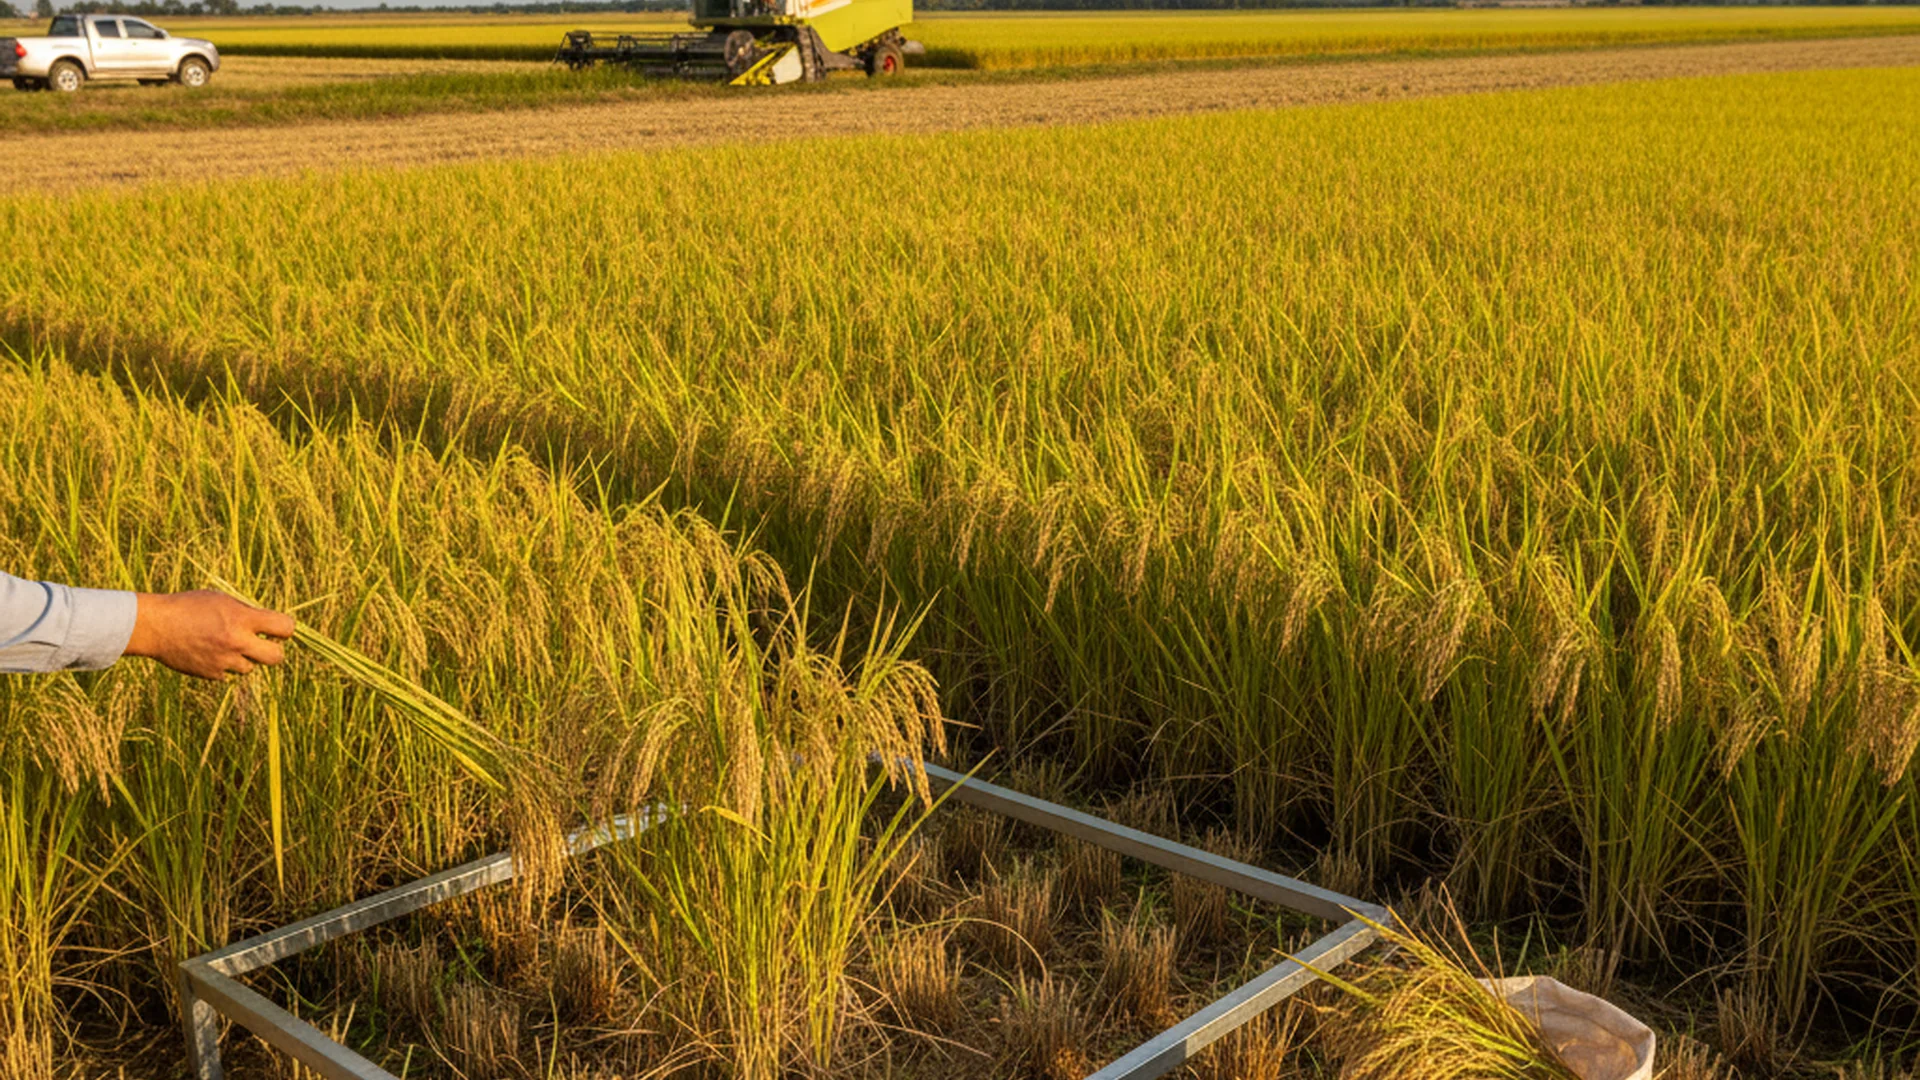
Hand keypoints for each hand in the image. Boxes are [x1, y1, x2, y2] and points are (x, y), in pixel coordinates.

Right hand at [124, 590, 296, 679]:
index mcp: (242, 619)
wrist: (155, 626)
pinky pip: (228, 674)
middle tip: (264, 644)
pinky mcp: (211, 674)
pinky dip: (223, 666)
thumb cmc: (188, 606)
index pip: (285, 627)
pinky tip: (208, 653)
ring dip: (244, 658)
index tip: (277, 628)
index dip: (284, 628)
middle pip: (277, 657)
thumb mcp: (221, 599)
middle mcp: (237, 642)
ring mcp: (225, 660)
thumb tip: (269, 624)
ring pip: (250, 667)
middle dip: (274, 650)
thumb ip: (246, 612)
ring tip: (224, 644)